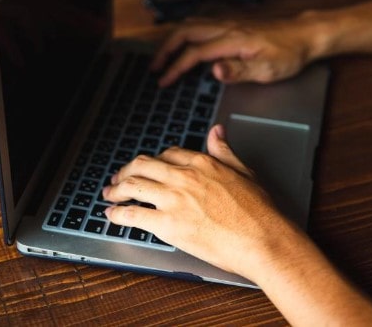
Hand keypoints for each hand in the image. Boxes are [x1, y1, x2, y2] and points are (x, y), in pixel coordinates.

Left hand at [103, 124, 283, 275]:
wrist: (262, 240)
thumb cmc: (258, 211)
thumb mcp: (243, 171)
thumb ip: (224, 150)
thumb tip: (217, 131)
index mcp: (201, 163)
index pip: (166, 154)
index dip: (152, 161)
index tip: (146, 168)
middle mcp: (183, 176)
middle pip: (142, 166)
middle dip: (125, 171)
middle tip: (117, 179)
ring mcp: (173, 199)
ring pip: (132, 186)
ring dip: (116, 189)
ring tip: (109, 194)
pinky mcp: (167, 224)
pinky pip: (133, 214)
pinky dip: (117, 214)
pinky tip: (112, 215)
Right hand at [150, 18, 318, 86]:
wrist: (305, 35)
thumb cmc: (289, 54)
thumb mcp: (267, 69)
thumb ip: (239, 71)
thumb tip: (214, 71)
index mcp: (232, 40)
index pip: (195, 53)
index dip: (176, 67)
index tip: (164, 80)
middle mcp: (227, 27)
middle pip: (185, 32)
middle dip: (165, 49)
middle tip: (154, 67)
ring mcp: (228, 22)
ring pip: (191, 24)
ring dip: (173, 39)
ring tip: (163, 56)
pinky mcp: (232, 23)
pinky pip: (200, 23)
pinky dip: (185, 32)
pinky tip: (184, 42)